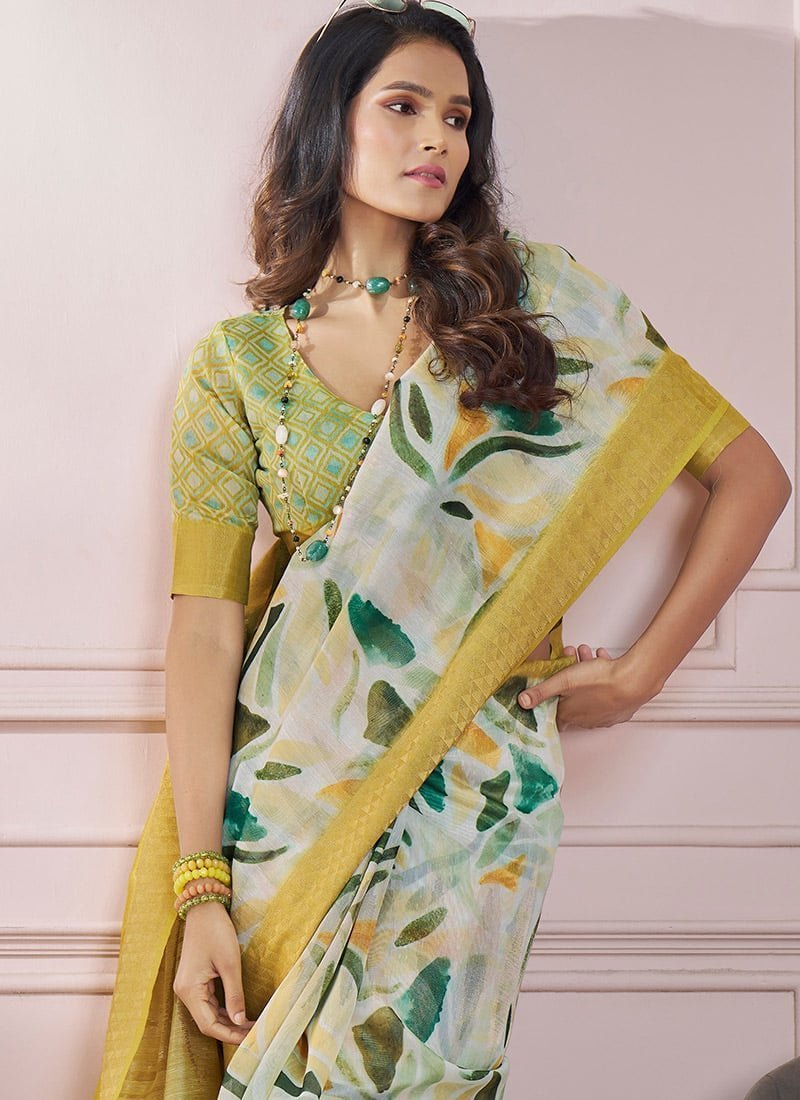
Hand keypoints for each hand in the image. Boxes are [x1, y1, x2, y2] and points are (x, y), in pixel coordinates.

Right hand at [173, 900, 256, 1044]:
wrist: (203, 907)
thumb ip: (235, 995)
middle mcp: (184, 991)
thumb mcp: (230, 964)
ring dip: (227, 1021)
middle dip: (230, 1030)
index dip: (229, 1035)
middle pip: (207, 1022)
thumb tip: (241, 1022)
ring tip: (250, 1026)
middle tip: (254, 1034)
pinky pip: (207, 1002)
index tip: (250, 1039)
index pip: (209, 1025)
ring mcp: (188, 986)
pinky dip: (222, 1010)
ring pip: (207, 1013)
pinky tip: (238, 1012)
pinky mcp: (193, 979)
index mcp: (190, 990)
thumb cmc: (216, 931)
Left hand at [516, 643, 655, 730]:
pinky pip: (606, 690)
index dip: (550, 700)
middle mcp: (586, 720)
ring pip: (589, 691)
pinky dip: (602, 675)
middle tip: (570, 658)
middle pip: (571, 697)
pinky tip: (602, 660)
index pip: (554, 716)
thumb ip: (541, 691)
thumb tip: (522, 702)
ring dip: (585, 670)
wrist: (634, 681)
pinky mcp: (619, 707)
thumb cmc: (601, 682)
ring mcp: (604, 715)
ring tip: (586, 654)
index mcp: (570, 716)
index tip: (550, 688)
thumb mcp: (564, 681)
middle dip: (568, 676)